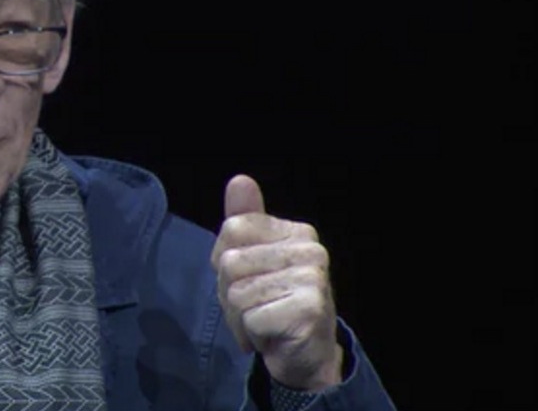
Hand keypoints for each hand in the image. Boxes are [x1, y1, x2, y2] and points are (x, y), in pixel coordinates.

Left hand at [210, 175, 341, 390]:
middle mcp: (311, 250)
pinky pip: (250, 316)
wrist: (306, 357)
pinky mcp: (308, 309)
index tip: (247, 280)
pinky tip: (271, 336)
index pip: (233, 228)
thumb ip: (245, 221)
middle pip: (231, 262)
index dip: (225, 261)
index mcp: (297, 232)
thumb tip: (239, 180)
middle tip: (255, 308)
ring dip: (239, 317)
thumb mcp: (253, 260)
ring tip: (263, 322)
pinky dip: (251, 333)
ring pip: (238, 292)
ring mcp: (312, 279)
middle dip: (230, 294)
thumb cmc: (274, 304)